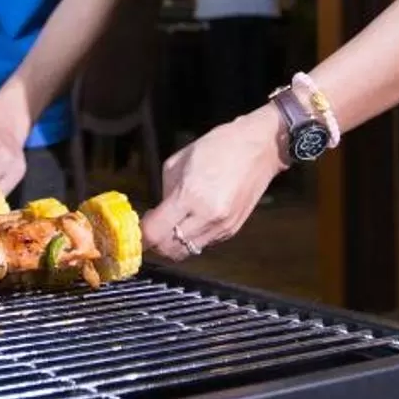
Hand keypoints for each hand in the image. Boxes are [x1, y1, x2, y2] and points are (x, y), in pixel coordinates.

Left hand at [143, 110, 284, 260]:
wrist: (260, 147)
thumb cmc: (219, 146)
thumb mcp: (178, 162)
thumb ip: (164, 191)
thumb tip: (157, 213)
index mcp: (190, 196)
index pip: (155, 233)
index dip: (142, 234)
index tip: (139, 227)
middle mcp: (207, 217)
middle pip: (169, 249)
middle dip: (155, 243)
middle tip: (152, 229)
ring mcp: (222, 227)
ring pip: (186, 251)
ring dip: (173, 243)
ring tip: (170, 225)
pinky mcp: (232, 230)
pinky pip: (204, 244)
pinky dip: (192, 238)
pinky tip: (191, 221)